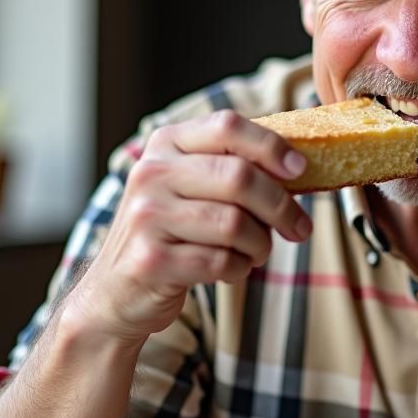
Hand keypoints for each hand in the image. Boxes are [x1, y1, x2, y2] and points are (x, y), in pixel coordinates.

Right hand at [68, 110, 311, 344]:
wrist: (117, 291)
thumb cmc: (174, 233)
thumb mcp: (193, 187)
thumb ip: (234, 167)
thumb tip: (300, 166)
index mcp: (166, 144)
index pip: (227, 126)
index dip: (271, 146)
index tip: (300, 170)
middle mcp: (151, 173)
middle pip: (239, 177)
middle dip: (281, 207)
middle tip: (299, 229)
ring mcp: (147, 216)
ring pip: (235, 223)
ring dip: (260, 244)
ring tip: (255, 252)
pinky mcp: (151, 260)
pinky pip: (222, 261)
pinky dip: (240, 269)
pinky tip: (231, 269)